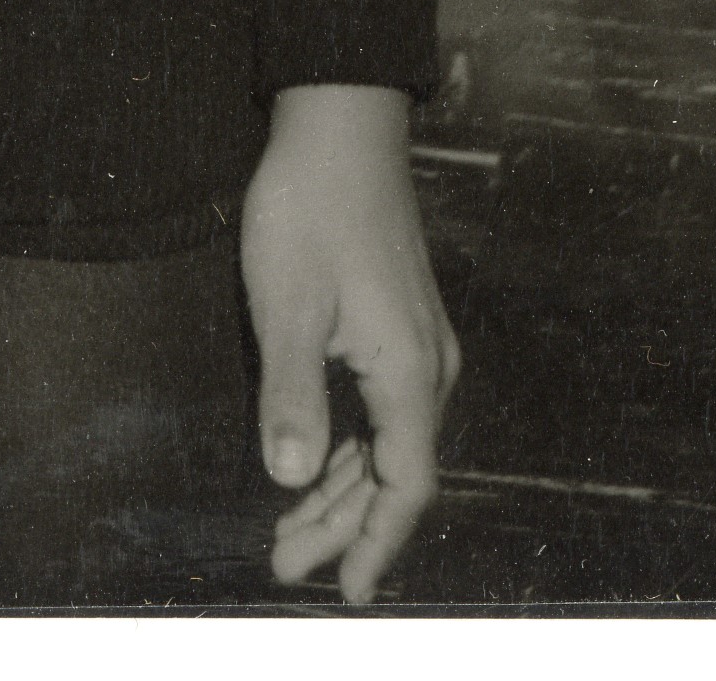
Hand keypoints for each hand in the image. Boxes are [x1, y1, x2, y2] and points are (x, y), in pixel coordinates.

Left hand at [246, 82, 454, 602]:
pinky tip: (312, 463)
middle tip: (286, 564)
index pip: (403, 486)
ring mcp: (418, 347)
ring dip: (340, 489)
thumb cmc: (309, 209)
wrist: (341, 125)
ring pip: (386, 443)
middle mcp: (429, 369)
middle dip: (342, 526)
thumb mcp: (286, 303)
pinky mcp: (399, 326)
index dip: (374, 542)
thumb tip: (287, 476)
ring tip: (291, 531)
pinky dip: (348, 446)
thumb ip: (290, 394)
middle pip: (393, 474)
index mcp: (409, 374)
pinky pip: (381, 410)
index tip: (349, 590)